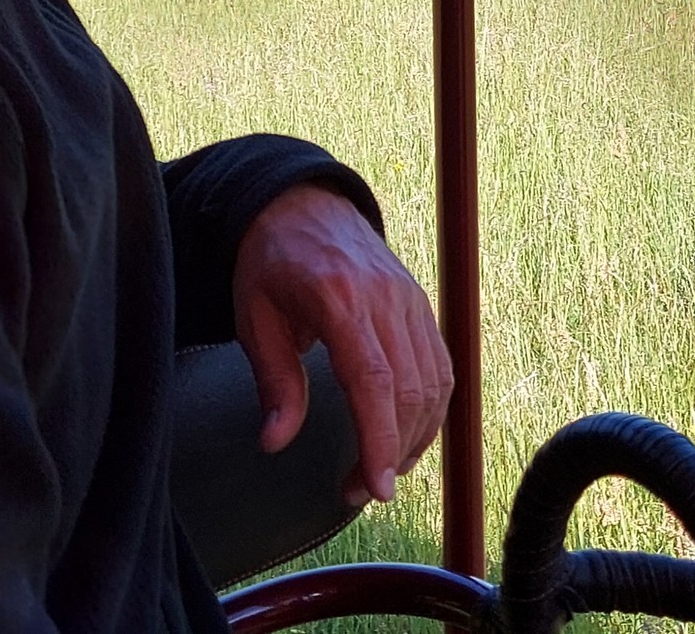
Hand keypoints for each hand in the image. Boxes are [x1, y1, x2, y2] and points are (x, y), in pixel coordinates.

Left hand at [231, 183, 451, 505]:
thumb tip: (274, 443)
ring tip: (383, 471)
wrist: (301, 203)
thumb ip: (273, 381)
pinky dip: (431, 408)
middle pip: (411, 391)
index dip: (380, 440)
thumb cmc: (270, 261)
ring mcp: (410, 298)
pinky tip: (407, 436)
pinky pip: (440, 365)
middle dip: (393, 452)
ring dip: (417, 437)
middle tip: (361, 491)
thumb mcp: (255, 318)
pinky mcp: (421, 303)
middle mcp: (386, 298)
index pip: (374, 381)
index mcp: (339, 299)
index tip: (375, 486)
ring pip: (435, 383)